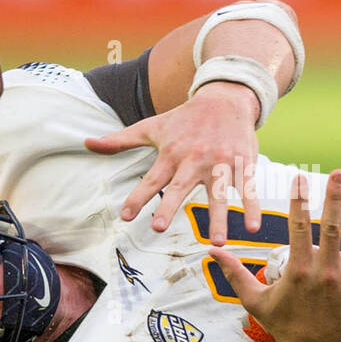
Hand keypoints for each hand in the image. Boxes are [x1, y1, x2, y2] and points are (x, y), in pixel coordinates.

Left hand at [84, 82, 260, 244]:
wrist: (225, 98)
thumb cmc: (185, 118)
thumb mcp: (152, 126)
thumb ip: (120, 140)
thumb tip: (86, 143)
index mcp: (172, 155)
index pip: (151, 179)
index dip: (138, 197)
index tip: (126, 216)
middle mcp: (194, 161)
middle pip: (180, 188)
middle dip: (170, 207)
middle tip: (159, 228)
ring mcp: (221, 164)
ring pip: (219, 195)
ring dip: (218, 219)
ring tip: (217, 243)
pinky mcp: (243, 165)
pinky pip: (248, 190)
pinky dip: (253, 208)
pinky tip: (253, 228)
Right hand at [209, 170, 340, 341]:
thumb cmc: (284, 325)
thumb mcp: (255, 301)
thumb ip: (235, 274)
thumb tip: (212, 251)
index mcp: (298, 271)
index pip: (297, 227)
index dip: (299, 201)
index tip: (300, 178)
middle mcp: (325, 273)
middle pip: (331, 227)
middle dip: (335, 198)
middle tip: (339, 172)